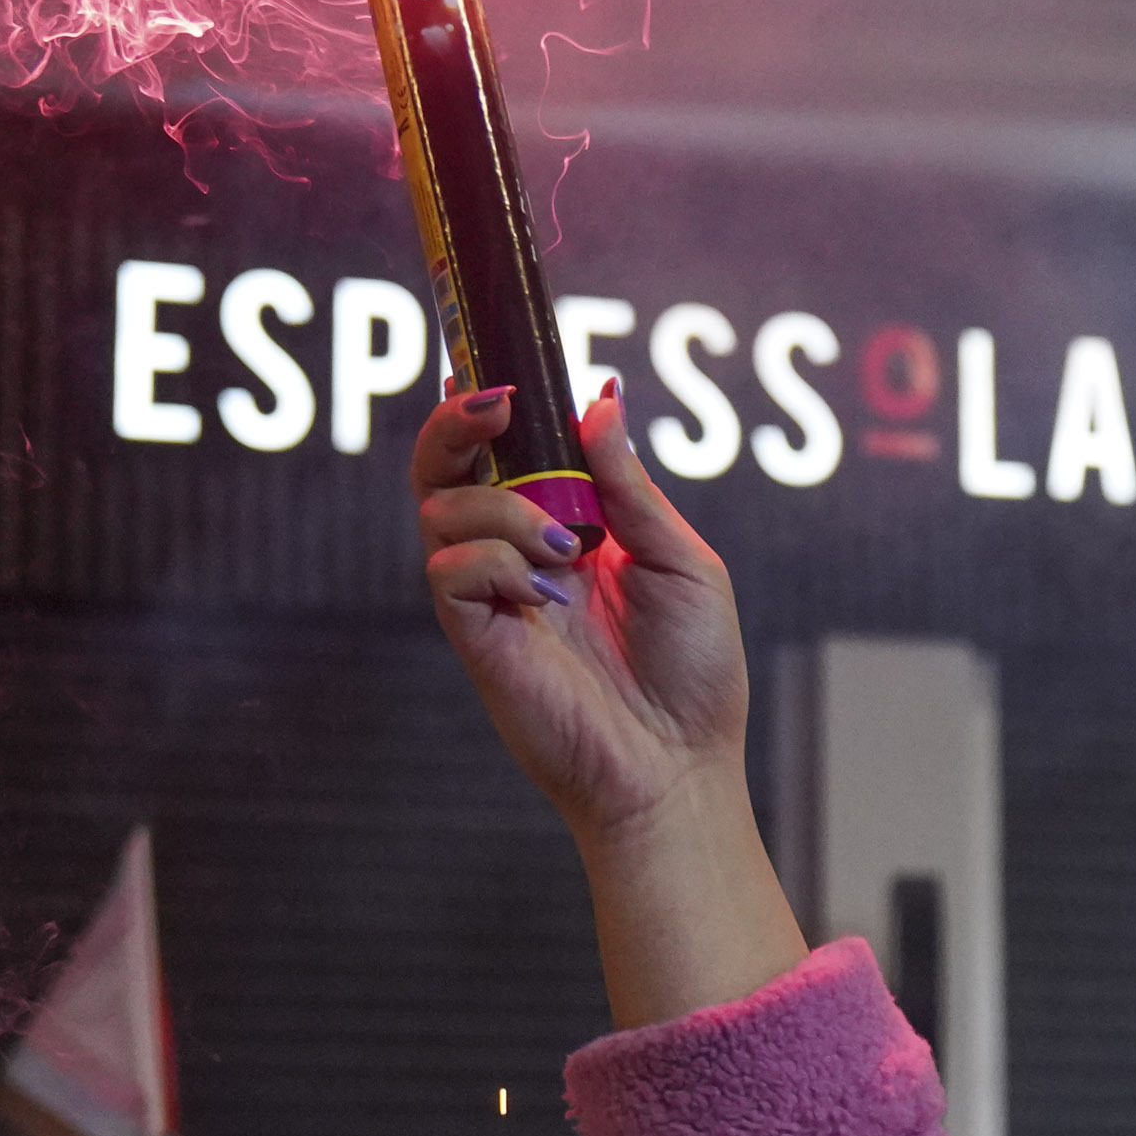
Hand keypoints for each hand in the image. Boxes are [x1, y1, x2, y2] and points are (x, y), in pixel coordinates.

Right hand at [415, 386, 805, 1029]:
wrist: (681, 765)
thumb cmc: (694, 675)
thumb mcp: (682, 560)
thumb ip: (631, 484)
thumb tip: (599, 400)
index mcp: (566, 526)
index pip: (504, 451)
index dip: (488, 406)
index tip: (502, 370)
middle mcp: (517, 554)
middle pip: (443, 465)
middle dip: (454, 421)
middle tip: (495, 404)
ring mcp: (491, 594)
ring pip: (441, 506)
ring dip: (503, 507)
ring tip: (568, 545)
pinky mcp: (474, 636)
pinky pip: (449, 568)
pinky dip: (496, 560)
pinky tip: (548, 593)